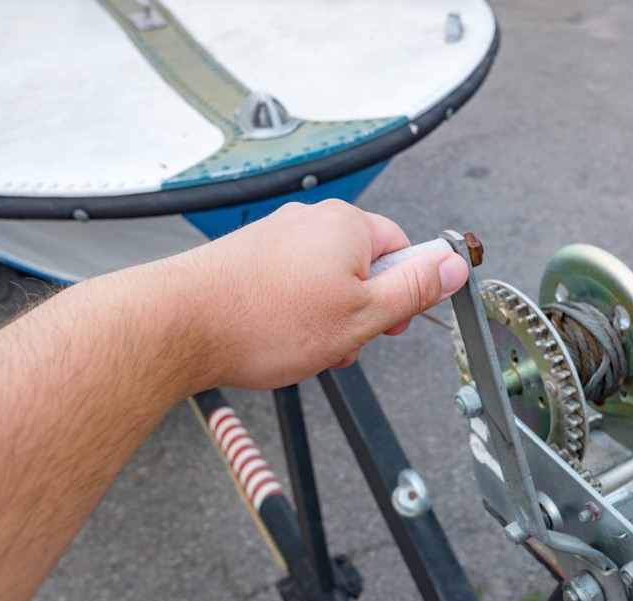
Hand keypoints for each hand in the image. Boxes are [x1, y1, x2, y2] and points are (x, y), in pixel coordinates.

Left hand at [174, 199, 468, 389]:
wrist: (179, 325)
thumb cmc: (262, 320)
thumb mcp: (361, 315)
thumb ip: (414, 289)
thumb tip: (453, 266)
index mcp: (346, 225)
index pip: (403, 249)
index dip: (405, 292)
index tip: (393, 322)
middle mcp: (311, 221)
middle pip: (363, 266)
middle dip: (361, 311)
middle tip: (346, 342)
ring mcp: (277, 238)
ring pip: (326, 281)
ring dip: (328, 318)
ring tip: (307, 347)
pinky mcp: (251, 257)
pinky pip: (293, 284)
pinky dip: (295, 312)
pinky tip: (279, 338)